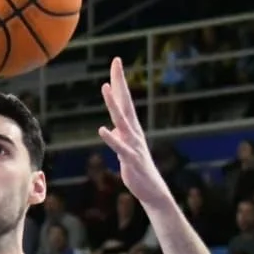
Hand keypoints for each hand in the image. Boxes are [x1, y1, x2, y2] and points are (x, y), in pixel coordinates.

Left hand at [99, 58, 170, 209]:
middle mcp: (133, 132)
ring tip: (105, 87)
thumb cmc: (138, 169)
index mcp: (131, 128)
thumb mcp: (125, 149)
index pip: (124, 100)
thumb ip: (119, 136)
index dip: (119, 82)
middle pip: (125, 103)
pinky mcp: (130, 159)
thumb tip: (111, 128)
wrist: (152, 190)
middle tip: (116, 62)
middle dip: (120, 82)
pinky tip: (102, 130)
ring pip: (122, 121)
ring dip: (114, 104)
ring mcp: (133, 144)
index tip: (116, 62)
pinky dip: (111, 138)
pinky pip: (119, 147)